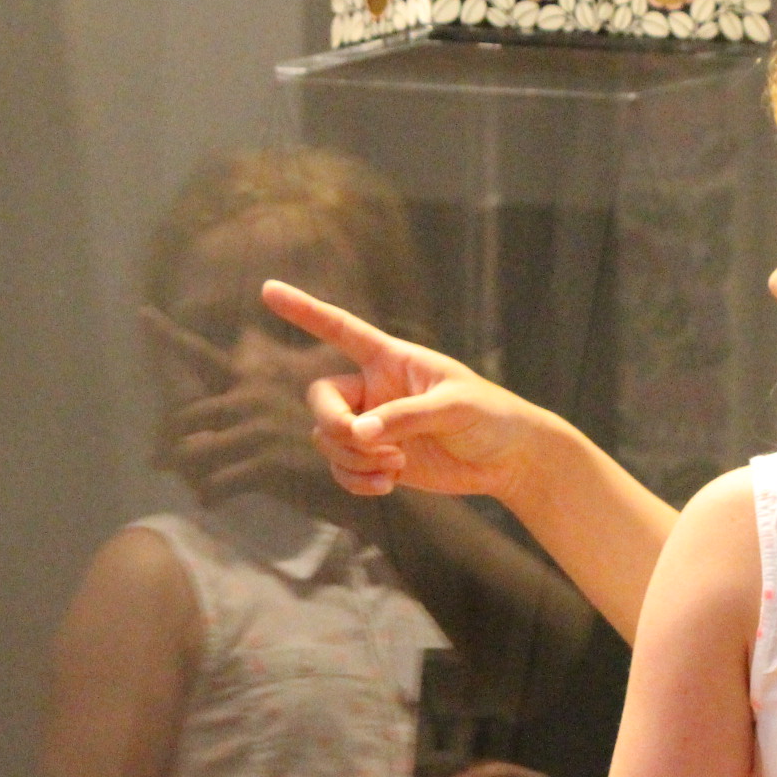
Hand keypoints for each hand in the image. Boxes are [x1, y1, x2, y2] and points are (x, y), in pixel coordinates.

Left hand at [143, 307, 338, 504]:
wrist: (369, 466)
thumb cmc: (337, 430)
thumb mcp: (309, 388)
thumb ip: (276, 371)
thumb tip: (250, 340)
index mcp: (252, 377)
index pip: (201, 352)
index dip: (168, 334)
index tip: (142, 313)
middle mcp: (249, 398)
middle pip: (182, 419)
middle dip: (166, 443)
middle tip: (155, 461)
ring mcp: (256, 430)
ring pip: (193, 454)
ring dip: (187, 474)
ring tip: (189, 485)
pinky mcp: (264, 464)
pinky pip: (217, 485)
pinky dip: (211, 496)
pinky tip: (212, 501)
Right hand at [260, 280, 555, 501]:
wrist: (509, 458)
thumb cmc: (490, 417)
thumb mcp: (455, 408)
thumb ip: (407, 415)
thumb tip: (362, 433)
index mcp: (391, 359)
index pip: (341, 329)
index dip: (304, 311)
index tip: (267, 290)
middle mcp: (374, 389)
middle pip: (321, 399)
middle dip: (333, 424)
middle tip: (364, 441)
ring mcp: (372, 426)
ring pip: (327, 440)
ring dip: (351, 459)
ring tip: (395, 466)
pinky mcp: (377, 460)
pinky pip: (341, 470)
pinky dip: (355, 481)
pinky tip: (389, 485)